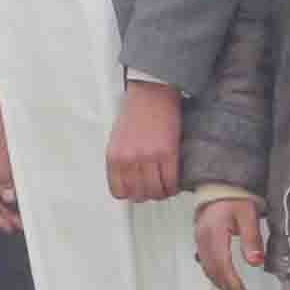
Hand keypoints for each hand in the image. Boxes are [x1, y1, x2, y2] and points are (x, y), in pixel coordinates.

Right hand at [0, 101, 21, 233]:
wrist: (2, 98)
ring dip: (6, 205)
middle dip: (2, 214)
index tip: (10, 228)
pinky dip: (8, 193)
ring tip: (21, 216)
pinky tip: (19, 198)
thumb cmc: (4, 120)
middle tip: (21, 226)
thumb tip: (8, 199)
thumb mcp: (7, 148)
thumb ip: (7, 173)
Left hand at [106, 79, 183, 202]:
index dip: (129, 195)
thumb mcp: (117, 138)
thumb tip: (125, 179)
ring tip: (165, 189)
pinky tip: (174, 184)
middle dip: (147, 196)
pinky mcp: (167, 152)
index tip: (136, 193)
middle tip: (153, 192)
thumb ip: (120, 159)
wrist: (151, 94)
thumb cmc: (135, 112)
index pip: (118, 190)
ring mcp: (148, 157)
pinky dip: (173, 187)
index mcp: (114, 156)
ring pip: (156, 190)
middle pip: (138, 193)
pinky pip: (171, 181)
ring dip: (162, 194)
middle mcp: (129, 159)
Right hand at [193, 194, 267, 289]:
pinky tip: (221, 278)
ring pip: (206, 268)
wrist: (219, 186)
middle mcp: (202, 238)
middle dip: (227, 288)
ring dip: (220, 283)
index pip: (222, 266)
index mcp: (213, 233)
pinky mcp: (200, 240)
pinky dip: (213, 274)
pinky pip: (204, 261)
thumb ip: (251, 238)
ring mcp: (199, 239)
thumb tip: (255, 261)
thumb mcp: (248, 215)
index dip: (233, 284)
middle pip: (212, 271)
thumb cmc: (233, 198)